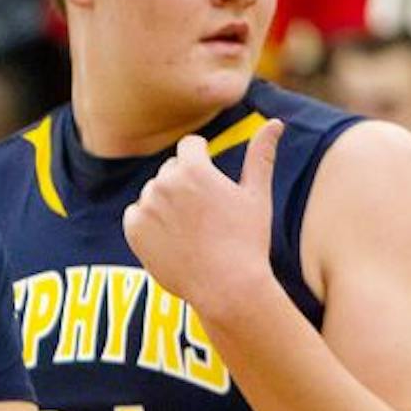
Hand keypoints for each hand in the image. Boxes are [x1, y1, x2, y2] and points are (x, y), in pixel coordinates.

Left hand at [122, 122, 283, 327]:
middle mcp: (165, 183)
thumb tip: (276, 122)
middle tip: (206, 216)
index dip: (203, 162)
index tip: (213, 185)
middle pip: (171, 170)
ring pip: (154, 193)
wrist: (227, 288)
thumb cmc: (247, 241)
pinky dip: (150, 225)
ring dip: (167, 204)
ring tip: (192, 231)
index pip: (190, 147)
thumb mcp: (257, 195)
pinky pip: (136, 215)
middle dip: (186, 185)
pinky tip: (174, 241)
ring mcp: (146, 206)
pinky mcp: (133, 230)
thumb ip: (261, 155)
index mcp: (194, 168)